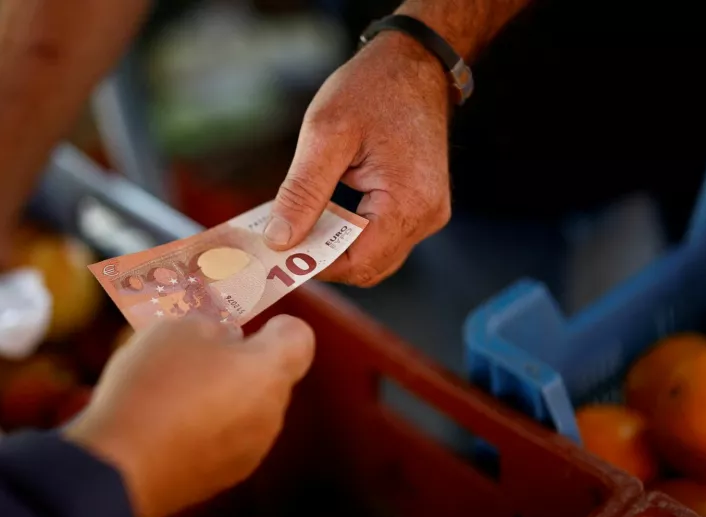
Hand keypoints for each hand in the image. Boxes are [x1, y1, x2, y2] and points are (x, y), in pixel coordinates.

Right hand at [63, 314, 315, 516]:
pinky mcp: (224, 477)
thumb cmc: (155, 387)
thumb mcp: (178, 328)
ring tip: (170, 390)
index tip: (246, 325)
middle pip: (268, 375)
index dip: (276, 325)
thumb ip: (212, 324)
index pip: (299, 338)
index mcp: (270, 371)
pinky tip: (164, 424)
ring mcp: (250, 450)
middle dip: (238, 361)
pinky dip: (204, 428)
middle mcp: (271, 414)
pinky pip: (224, 440)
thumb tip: (224, 335)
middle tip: (193, 352)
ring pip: (246, 409)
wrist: (122, 468)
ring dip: (220, 395)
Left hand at [264, 32, 452, 286]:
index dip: (316, 265)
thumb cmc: (374, 88)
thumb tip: (281, 239)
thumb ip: (303, 191)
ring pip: (374, 254)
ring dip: (334, 245)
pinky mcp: (420, 204)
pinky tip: (323, 212)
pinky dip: (349, 231)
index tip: (277, 255)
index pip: (358, 263)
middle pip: (367, 266)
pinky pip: (381, 235)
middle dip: (323, 259)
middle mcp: (426, 215)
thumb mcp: (326, 133)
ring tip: (299, 222)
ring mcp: (427, 211)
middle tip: (281, 241)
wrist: (414, 62)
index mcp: (409, 203)